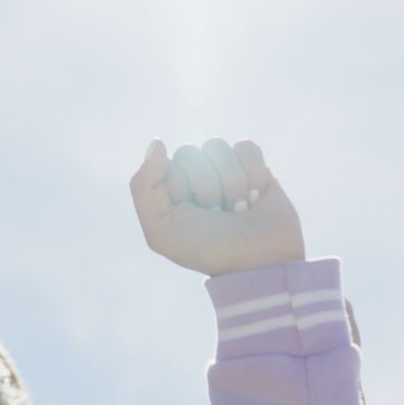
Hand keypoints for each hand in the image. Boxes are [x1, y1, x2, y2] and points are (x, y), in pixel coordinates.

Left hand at [130, 138, 304, 276]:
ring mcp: (225, 170)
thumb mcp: (162, 230)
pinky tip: (256, 196)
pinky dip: (253, 173)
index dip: (181, 187)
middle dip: (207, 187)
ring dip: (231, 183)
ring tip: (238, 208)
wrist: (260, 262)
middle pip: (192, 153)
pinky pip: (246, 147)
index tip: (192, 214)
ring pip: (218, 148)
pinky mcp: (255, 167)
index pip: (167, 163)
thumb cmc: (208, 249)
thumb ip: (143, 187)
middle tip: (217, 214)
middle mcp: (195, 177)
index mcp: (170, 190)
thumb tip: (157, 142)